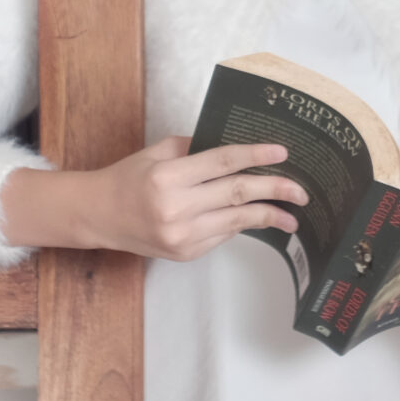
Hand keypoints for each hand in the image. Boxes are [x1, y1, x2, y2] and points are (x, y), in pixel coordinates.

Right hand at [0, 136, 307, 260]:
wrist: (98, 215)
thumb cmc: (128, 177)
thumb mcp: (157, 152)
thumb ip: (195, 148)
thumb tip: (238, 149)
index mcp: (168, 176)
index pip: (223, 161)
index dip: (256, 154)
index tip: (282, 151)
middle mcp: (176, 208)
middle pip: (237, 193)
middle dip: (274, 190)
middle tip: (301, 190)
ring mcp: (181, 235)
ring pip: (237, 221)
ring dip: (268, 217)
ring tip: (291, 215)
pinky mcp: (185, 253)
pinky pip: (223, 236)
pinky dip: (241, 226)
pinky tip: (255, 220)